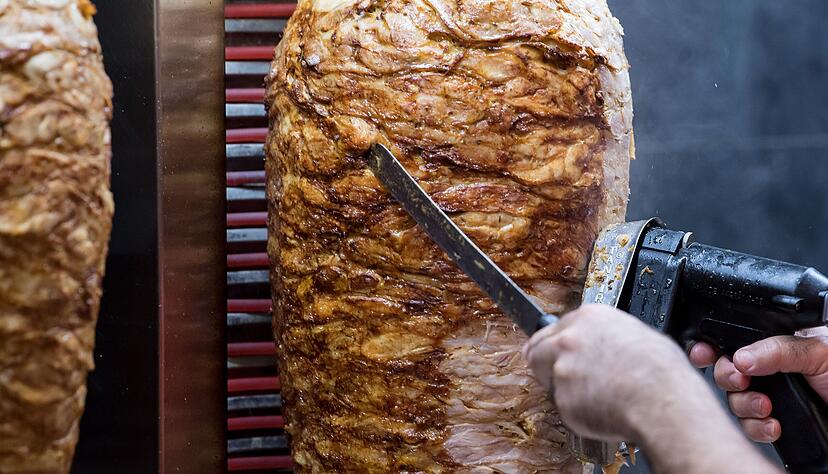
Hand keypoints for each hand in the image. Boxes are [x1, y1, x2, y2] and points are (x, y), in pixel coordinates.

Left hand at [523, 304, 704, 441]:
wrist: (663, 401)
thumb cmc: (661, 371)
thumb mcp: (637, 334)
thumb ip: (606, 335)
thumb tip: (604, 343)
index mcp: (588, 318)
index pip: (554, 328)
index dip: (554, 344)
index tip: (551, 351)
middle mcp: (569, 340)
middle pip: (537, 350)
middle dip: (543, 363)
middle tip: (553, 376)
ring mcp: (563, 370)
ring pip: (551, 381)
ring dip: (565, 390)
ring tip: (597, 396)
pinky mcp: (563, 400)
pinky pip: (566, 407)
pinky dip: (579, 412)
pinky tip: (602, 410)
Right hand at [689, 327, 827, 441]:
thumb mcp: (818, 352)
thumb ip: (778, 349)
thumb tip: (740, 355)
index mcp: (776, 344)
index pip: (735, 339)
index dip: (714, 345)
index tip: (704, 353)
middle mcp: (770, 370)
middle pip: (727, 370)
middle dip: (729, 377)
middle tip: (742, 380)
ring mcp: (772, 397)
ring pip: (735, 400)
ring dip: (745, 405)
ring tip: (766, 408)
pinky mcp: (775, 422)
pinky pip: (750, 426)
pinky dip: (758, 428)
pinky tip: (774, 426)